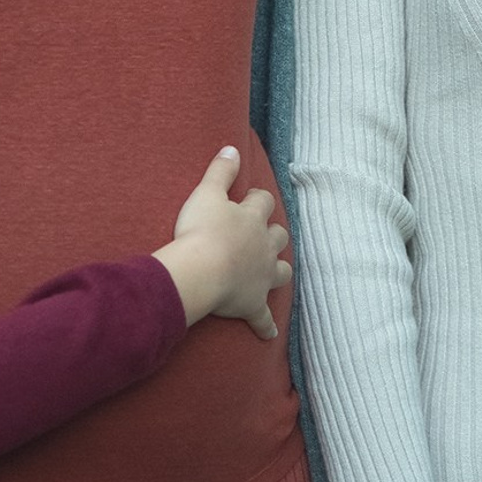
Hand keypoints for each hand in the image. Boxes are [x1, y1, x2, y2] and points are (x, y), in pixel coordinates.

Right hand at [156, 146, 292, 336]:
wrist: (201, 271)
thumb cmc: (201, 230)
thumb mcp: (207, 192)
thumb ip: (220, 170)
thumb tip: (232, 147)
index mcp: (253, 218)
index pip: (263, 202)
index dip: (257, 200)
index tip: (248, 199)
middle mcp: (264, 246)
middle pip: (279, 235)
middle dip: (273, 233)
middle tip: (260, 234)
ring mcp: (261, 276)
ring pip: (281, 271)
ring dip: (278, 269)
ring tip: (273, 271)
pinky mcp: (253, 304)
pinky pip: (263, 319)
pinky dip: (266, 326)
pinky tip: (270, 334)